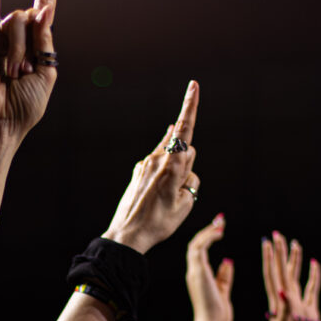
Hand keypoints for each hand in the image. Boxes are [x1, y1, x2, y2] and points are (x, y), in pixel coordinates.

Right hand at [0, 0, 59, 147]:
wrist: (1, 122)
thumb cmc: (24, 106)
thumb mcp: (47, 72)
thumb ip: (46, 39)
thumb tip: (44, 8)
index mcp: (38, 44)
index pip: (44, 7)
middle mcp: (19, 37)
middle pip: (30, 15)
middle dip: (32, 43)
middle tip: (24, 72)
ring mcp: (1, 38)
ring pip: (16, 21)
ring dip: (19, 49)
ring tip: (13, 73)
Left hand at [101, 82, 200, 252]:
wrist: (128, 235)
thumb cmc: (160, 222)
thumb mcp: (186, 203)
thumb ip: (191, 179)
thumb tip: (186, 168)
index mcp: (173, 165)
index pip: (185, 129)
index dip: (190, 106)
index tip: (193, 85)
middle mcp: (158, 159)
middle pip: (184, 149)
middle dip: (189, 163)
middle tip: (179, 193)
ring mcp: (146, 164)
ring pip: (170, 156)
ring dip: (176, 166)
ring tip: (168, 192)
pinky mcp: (138, 172)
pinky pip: (158, 164)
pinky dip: (165, 170)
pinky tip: (162, 181)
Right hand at [185, 213, 232, 320]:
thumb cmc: (218, 314)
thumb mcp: (224, 290)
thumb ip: (224, 275)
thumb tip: (228, 261)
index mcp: (198, 277)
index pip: (199, 253)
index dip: (208, 239)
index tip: (220, 229)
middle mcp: (193, 273)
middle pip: (195, 245)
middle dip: (207, 231)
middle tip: (221, 220)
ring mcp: (194, 272)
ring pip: (196, 244)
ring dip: (208, 231)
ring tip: (221, 223)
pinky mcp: (199, 271)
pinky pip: (200, 248)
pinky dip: (209, 237)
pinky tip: (220, 232)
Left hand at [261, 232, 320, 320]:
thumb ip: (284, 311)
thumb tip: (283, 291)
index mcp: (277, 303)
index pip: (272, 275)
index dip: (270, 258)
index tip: (268, 242)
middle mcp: (286, 301)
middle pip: (283, 271)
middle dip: (281, 253)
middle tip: (278, 234)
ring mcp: (298, 305)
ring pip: (296, 277)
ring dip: (295, 261)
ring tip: (295, 244)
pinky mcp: (310, 311)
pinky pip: (312, 289)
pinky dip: (314, 276)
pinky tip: (314, 264)